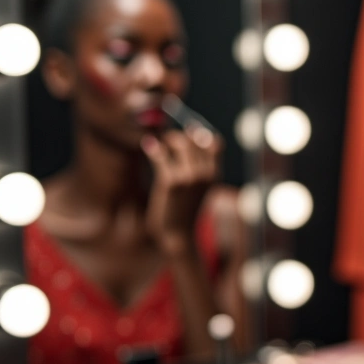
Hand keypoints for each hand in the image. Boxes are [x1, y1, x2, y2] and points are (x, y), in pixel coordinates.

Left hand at [141, 126, 221, 255]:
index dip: (201, 134)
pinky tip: (148, 146)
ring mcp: (188, 177)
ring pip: (179, 144)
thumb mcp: (201, 188)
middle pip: (195, 139)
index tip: (189, 130)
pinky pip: (161, 156)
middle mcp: (204, 173)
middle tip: (169, 138)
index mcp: (215, 174)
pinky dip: (154, 149)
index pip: (214, 143)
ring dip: (168, 139)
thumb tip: (190, 141)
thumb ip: (200, 167)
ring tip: (158, 142)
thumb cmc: (186, 209)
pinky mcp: (170, 182)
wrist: (178, 234)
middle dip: (181, 136)